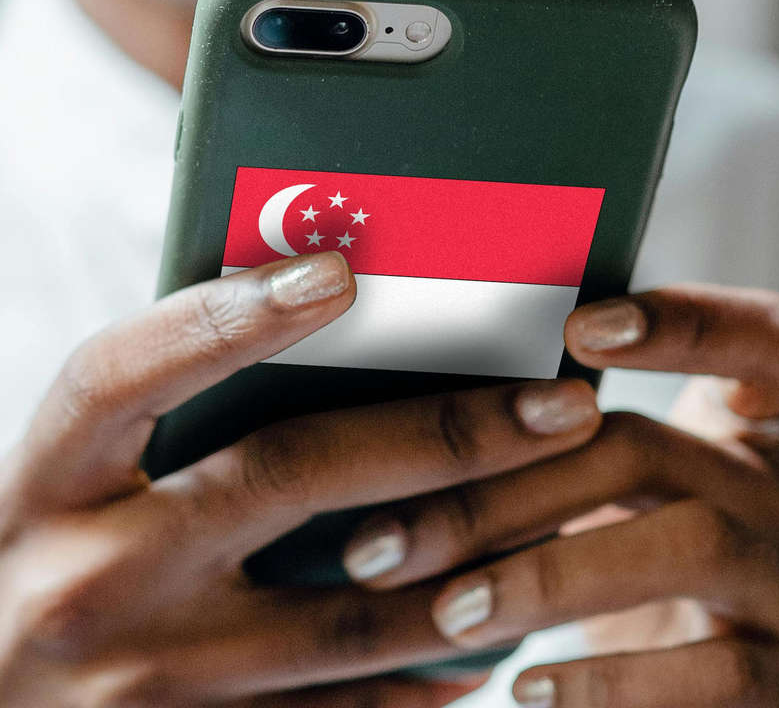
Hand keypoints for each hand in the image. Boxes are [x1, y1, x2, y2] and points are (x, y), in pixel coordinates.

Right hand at [0, 252, 602, 706]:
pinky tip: (488, 635)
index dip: (234, 312)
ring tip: (566, 504)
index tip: (346, 270)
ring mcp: (142, 685)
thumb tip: (316, 340)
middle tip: (559, 403)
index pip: (132, 369)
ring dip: (467, 558)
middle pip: (288, 477)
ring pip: (344, 615)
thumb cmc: (41, 564)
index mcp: (48, 480)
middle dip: (442, 433)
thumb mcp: (71, 482)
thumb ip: (170, 418)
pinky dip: (420, 675)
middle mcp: (88, 578)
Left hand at [342, 285, 778, 706]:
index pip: (751, 338)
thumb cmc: (653, 565)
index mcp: (737, 433)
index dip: (684, 322)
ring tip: (448, 611)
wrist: (744, 680)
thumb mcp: (633, 502)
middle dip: (508, 488)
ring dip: (550, 575)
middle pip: (645, 448)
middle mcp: (771, 490)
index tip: (582, 328)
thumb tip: (419, 431)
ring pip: (687, 544)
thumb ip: (567, 457)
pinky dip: (609, 681)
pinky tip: (527, 688)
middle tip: (386, 539)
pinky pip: (714, 674)